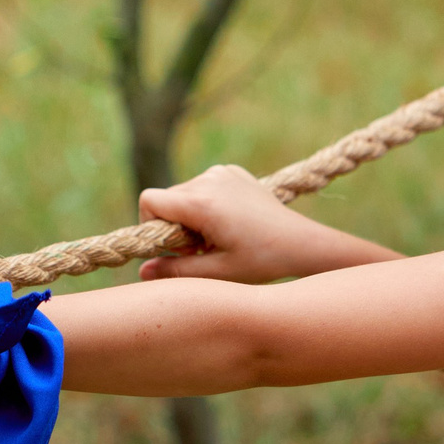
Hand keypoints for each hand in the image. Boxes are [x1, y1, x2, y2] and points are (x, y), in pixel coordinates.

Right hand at [138, 164, 345, 283]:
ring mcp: (222, 172)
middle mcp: (209, 179)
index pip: (149, 201)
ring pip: (183, 193)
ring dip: (189, 216)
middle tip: (200, 250)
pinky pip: (202, 186)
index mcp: (202, 202)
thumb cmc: (261, 260)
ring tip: (216, 237)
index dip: (150, 226)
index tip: (175, 247)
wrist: (301, 242)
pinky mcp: (232, 171)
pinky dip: (205, 205)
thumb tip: (142, 272)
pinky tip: (228, 223)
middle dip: (173, 226)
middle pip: (166, 199)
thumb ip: (175, 270)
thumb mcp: (216, 272)